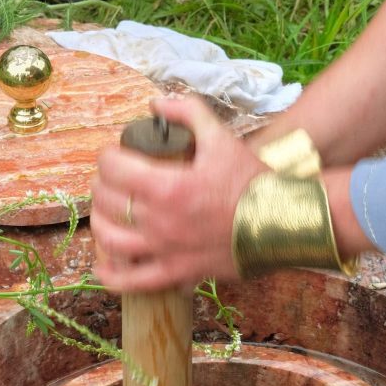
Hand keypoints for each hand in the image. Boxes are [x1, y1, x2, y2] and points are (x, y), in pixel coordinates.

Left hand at [90, 95, 266, 291]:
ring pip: (111, 238)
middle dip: (104, 184)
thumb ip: (188, 112)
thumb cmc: (253, 181)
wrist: (283, 223)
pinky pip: (134, 281)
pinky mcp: (178, 273)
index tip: (115, 154)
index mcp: (168, 185)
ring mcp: (167, 250)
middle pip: (108, 200)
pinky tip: (103, 267)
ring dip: (101, 222)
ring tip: (108, 212)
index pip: (112, 167)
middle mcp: (160, 221)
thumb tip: (157, 104)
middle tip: (115, 178)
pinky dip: (112, 276)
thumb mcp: (221, 138)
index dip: (108, 156)